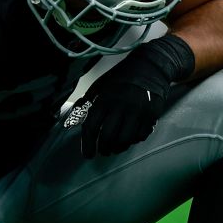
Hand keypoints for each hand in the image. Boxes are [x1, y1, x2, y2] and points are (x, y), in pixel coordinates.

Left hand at [75, 35, 193, 157]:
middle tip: (103, 151)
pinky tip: (130, 137)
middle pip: (108, 136)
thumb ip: (87, 103)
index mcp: (104, 98)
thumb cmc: (121, 78)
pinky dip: (134, 141)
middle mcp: (120, 105)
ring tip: (116, 147)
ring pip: (125, 140)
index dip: (88, 144)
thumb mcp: (100, 86)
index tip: (88, 155)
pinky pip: (140, 136)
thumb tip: (71, 121)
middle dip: (104, 149)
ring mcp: (137, 110)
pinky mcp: (151, 114)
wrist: (150, 67)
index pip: (91, 126)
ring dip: (118, 148)